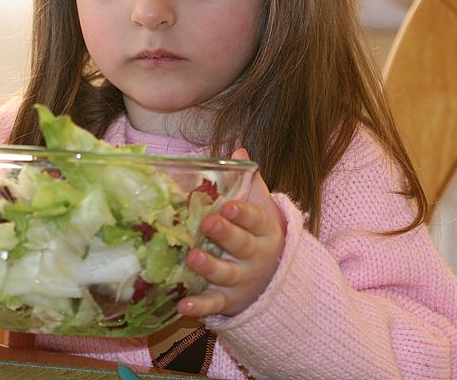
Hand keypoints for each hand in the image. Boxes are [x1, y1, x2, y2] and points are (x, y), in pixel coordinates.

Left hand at [177, 148, 284, 316]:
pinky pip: (214, 305)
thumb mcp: (260, 207)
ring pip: (227, 275)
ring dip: (210, 267)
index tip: (228, 206)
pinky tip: (182, 305)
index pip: (256, 220)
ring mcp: (243, 281)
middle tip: (208, 224)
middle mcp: (256, 257)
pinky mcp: (229, 301)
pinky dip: (199, 307)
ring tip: (192, 258)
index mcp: (265, 230)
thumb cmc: (257, 234)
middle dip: (226, 235)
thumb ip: (248, 181)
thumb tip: (238, 149)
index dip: (242, 214)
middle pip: (242, 245)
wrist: (274, 279)